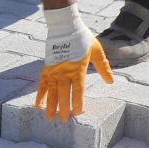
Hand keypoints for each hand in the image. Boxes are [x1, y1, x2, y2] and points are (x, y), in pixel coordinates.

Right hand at [35, 3, 113, 121]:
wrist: (64, 26)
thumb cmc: (82, 38)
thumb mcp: (97, 50)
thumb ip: (103, 67)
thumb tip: (111, 81)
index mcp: (77, 68)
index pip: (78, 89)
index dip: (77, 101)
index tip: (78, 112)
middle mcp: (64, 71)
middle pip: (63, 93)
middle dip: (63, 108)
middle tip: (63, 121)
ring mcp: (54, 70)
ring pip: (51, 91)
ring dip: (50, 105)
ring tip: (49, 117)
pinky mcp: (47, 67)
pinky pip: (42, 83)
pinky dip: (40, 94)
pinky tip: (38, 104)